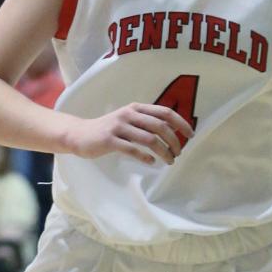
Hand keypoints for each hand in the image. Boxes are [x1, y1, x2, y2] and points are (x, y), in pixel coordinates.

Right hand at [64, 102, 192, 165]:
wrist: (79, 134)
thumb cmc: (108, 129)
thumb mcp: (127, 120)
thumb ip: (145, 122)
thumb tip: (171, 132)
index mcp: (135, 108)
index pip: (164, 112)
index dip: (180, 123)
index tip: (191, 134)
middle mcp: (128, 114)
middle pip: (159, 126)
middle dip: (174, 141)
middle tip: (178, 153)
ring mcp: (118, 127)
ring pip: (149, 139)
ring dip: (163, 152)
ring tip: (169, 161)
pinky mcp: (110, 140)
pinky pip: (133, 149)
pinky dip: (145, 157)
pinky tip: (151, 163)